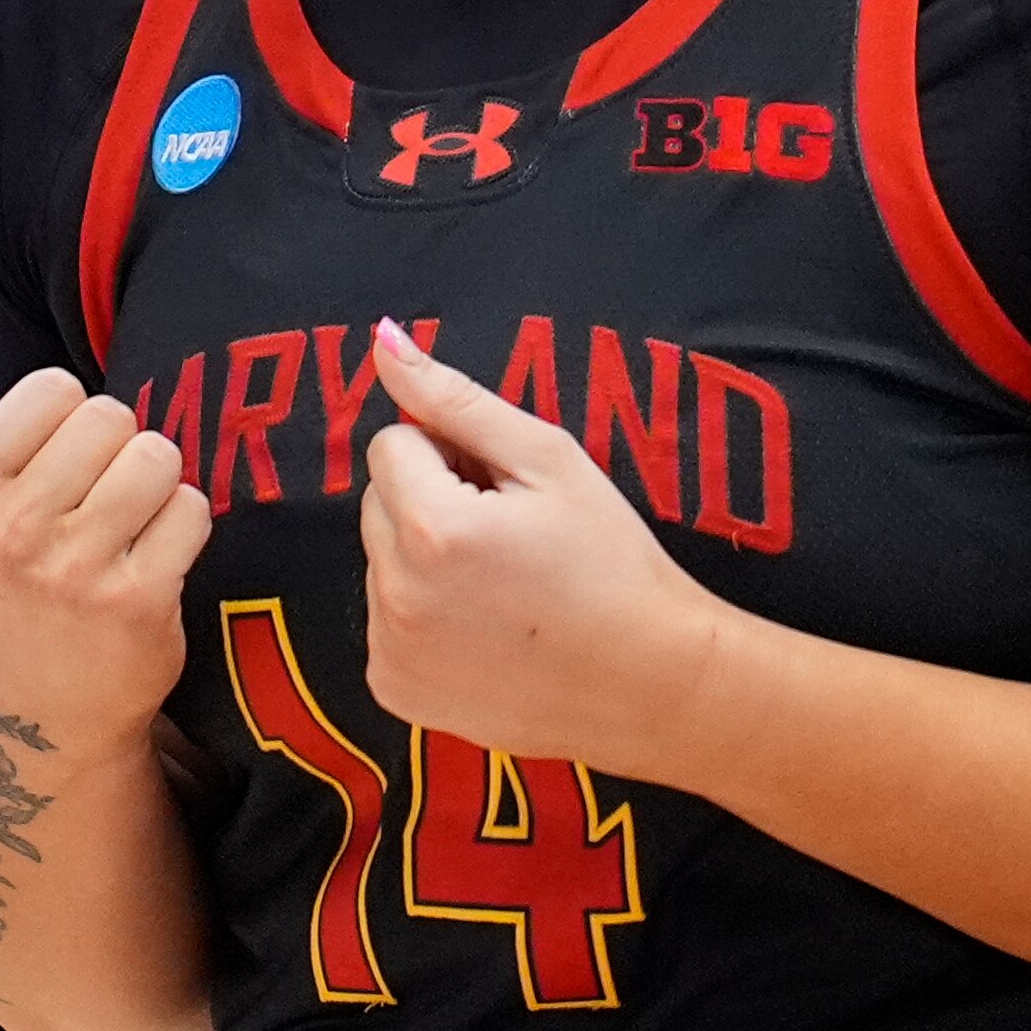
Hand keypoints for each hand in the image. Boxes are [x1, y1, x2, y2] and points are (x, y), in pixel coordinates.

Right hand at [0, 346, 211, 754]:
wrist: (45, 706)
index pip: (56, 388)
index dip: (62, 427)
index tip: (42, 481)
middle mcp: (5, 534)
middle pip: (111, 417)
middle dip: (111, 455)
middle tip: (85, 515)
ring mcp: (70, 573)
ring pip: (157, 456)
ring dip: (153, 491)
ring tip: (119, 536)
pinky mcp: (135, 604)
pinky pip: (191, 509)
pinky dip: (182, 531)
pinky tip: (148, 569)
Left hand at [360, 319, 723, 770]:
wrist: (650, 684)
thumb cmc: (612, 563)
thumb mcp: (549, 459)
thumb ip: (456, 398)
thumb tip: (382, 339)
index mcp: (432, 528)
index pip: (394, 443)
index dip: (452, 456)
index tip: (504, 492)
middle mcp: (396, 594)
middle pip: (379, 503)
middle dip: (431, 503)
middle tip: (508, 536)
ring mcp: (391, 650)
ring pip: (381, 562)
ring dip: (424, 559)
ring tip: (504, 585)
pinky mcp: (395, 690)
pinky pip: (386, 622)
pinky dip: (423, 616)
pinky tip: (487, 629)